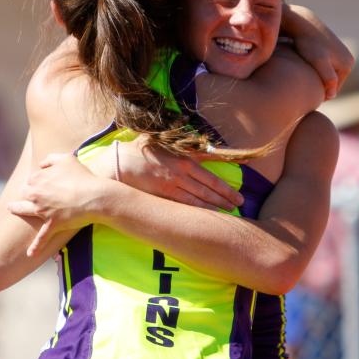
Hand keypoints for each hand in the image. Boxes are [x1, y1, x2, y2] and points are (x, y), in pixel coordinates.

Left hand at [8, 154, 110, 256]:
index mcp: (38, 178)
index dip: (36, 181)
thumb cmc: (83, 176)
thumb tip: (41, 164)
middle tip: (28, 194)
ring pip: (24, 211)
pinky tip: (29, 254)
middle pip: (24, 193)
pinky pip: (41, 237)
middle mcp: (36, 194)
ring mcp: (43, 210)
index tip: (39, 183)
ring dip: (17, 209)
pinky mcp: (52, 224)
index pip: (31, 179)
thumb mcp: (67, 158)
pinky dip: (35, 247)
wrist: (95, 196)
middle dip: (25, 193)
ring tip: (11, 209)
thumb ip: (51, 159)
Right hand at [113, 136, 243, 209]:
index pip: (211, 175)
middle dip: (226, 198)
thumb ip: (183, 145)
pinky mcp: (163, 195)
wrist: (119, 162)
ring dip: (215, 207)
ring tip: (228, 213)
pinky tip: (207, 217)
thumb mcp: (165, 141)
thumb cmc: (141, 150)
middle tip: (239, 205)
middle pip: (209, 189)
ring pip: (199, 199)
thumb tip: (201, 145)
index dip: (226, 187)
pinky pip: (184, 206)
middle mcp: (182, 172)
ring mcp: (173, 185)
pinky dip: (197, 212)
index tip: (238, 194)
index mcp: (184, 159)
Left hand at [282, 4, 354, 100]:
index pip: (331, 91)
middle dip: (317, 84)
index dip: (316, 93)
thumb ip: (328, 78)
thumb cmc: (308, 43)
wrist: (302, 22)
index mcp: (348, 65)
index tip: (301, 89)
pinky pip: (324, 66)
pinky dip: (314, 68)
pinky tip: (302, 65)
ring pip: (326, 74)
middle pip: (330, 83)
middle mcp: (349, 59)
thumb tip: (333, 95)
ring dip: (315, 76)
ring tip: (300, 73)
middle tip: (299, 82)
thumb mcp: (318, 61)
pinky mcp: (333, 50)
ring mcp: (342, 54)